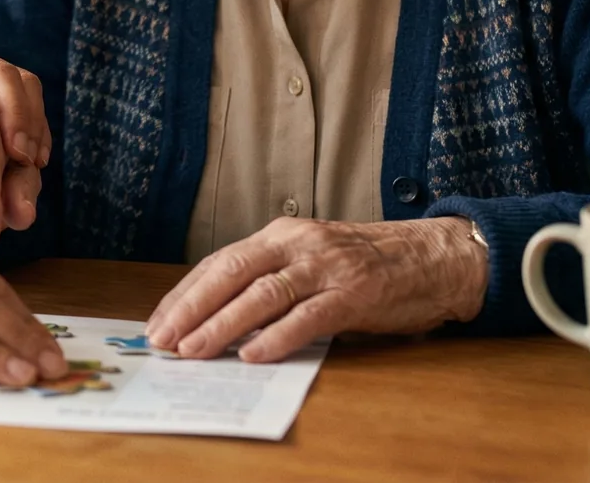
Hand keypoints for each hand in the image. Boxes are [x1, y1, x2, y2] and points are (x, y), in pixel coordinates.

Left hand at [146, 217, 488, 362]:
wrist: (430, 256)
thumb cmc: (364, 265)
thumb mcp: (308, 261)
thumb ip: (271, 281)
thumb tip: (218, 319)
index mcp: (280, 235)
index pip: (219, 262)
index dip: (185, 293)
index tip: (158, 321)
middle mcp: (297, 244)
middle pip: (231, 273)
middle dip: (192, 307)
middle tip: (163, 339)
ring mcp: (326, 266)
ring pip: (263, 294)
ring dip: (223, 324)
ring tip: (195, 350)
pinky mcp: (355, 292)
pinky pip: (309, 315)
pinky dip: (277, 336)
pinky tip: (253, 354)